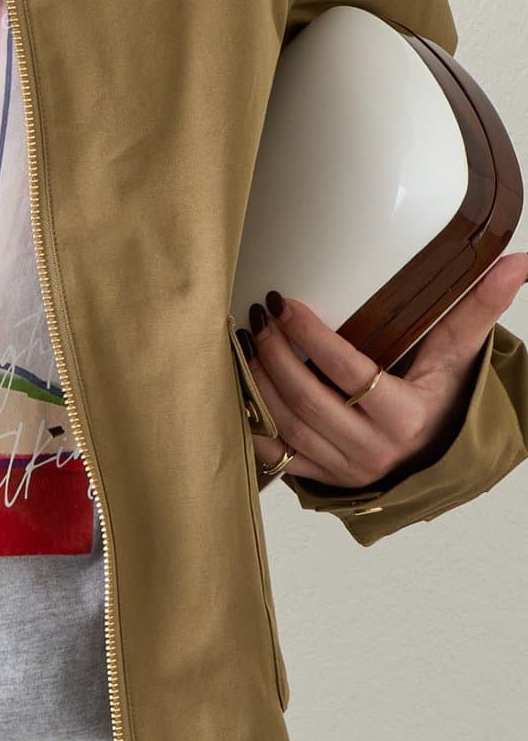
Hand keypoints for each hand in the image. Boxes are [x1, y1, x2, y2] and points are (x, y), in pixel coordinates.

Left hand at [237, 251, 527, 491]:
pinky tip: (240, 390)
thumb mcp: (460, 355)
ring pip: (287, 427)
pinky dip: (252, 425)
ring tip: (245, 343)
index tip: (286, 305)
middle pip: (309, 401)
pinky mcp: (322, 477)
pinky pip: (276, 457)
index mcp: (405, 417)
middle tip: (258, 319)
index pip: (349, 373)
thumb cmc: (444, 400)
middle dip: (276, 356)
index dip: (312, 338)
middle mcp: (373, 449)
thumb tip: (517, 263)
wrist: (439, 455)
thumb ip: (480, 310)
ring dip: (258, 384)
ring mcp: (344, 467)